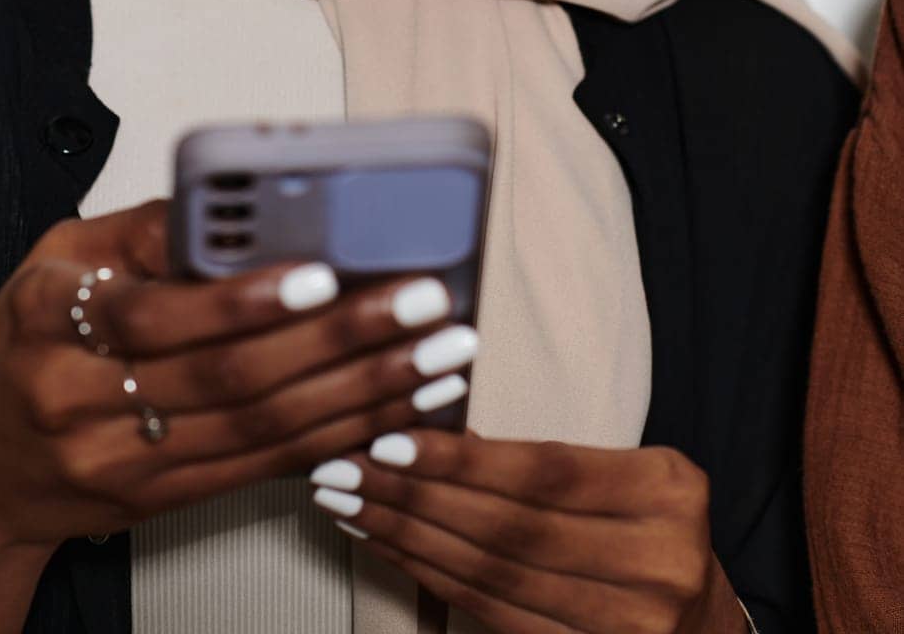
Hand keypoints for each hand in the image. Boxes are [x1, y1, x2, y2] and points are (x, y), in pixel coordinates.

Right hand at [0, 199, 477, 557]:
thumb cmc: (26, 339)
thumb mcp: (60, 258)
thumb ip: (147, 229)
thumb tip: (246, 203)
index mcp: (48, 315)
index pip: (157, 311)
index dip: (247, 297)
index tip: (325, 272)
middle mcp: (78, 396)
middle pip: (227, 376)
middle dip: (341, 340)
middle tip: (421, 303)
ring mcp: (119, 463)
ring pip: (258, 429)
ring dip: (361, 393)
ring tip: (434, 356)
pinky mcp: (158, 501)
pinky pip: (260, 469)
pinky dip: (335, 436)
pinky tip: (393, 410)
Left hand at [308, 428, 749, 633]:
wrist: (702, 623)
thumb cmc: (652, 526)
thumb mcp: (632, 473)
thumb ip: (555, 461)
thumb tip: (439, 431)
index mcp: (667, 494)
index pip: (547, 473)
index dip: (465, 460)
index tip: (390, 439)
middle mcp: (656, 564)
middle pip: (511, 529)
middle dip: (416, 497)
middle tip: (343, 468)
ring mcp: (627, 627)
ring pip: (492, 576)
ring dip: (409, 537)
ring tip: (349, 502)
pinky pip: (493, 615)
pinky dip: (431, 578)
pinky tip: (389, 546)